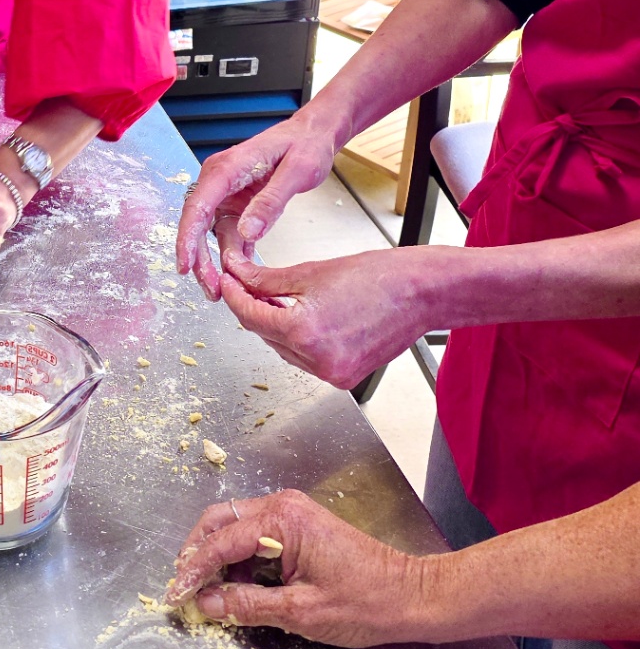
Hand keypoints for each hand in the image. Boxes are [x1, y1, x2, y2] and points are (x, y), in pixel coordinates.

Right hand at [165, 488, 431, 648]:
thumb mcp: (300, 612)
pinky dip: (239, 557)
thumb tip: (205, 604)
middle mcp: (284, 506)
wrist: (412, 596)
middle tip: (183, 586)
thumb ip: (247, 605)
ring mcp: (293, 512)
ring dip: (218, 556)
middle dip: (198, 553)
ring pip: (236, 525)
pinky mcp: (300, 525)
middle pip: (221, 520)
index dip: (193, 570)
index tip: (174, 594)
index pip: (221, 542)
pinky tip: (238, 586)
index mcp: (283, 520)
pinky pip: (255, 533)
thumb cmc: (365, 605)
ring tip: (209, 592)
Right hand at [175, 111, 341, 298]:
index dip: (187, 238)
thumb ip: (271, 202)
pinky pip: (228, 233)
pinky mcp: (237, 203)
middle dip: (199, 258)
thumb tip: (246, 232)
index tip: (185, 265)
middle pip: (198, 223)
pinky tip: (241, 273)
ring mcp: (226, 192)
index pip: (197, 206)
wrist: (313, 134)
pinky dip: (232, 253)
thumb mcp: (297, 172)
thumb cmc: (306, 145)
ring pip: (211, 233)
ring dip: (214, 261)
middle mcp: (219, 180)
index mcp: (227, 168)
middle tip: (210, 288)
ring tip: (220, 290)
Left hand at [216, 247, 429, 390]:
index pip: (249, 316)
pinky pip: (304, 359)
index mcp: (304, 331)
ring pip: (282, 349)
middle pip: (264, 334)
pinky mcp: (343, 377)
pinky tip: (300, 316)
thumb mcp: (312, 271)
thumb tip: (239, 274)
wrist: (422, 293)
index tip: (227, 279)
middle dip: (253, 308)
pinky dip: (297, 339)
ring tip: (276, 297)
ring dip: (274, 325)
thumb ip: (267, 279)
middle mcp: (316, 359)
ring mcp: (331, 373)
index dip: (233, 295)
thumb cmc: (378, 277)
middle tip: (246, 281)